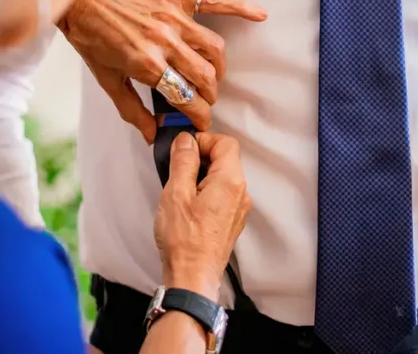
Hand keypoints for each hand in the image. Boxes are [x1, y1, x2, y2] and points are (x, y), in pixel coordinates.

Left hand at [58, 0, 266, 141]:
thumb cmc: (89, 35)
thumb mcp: (106, 80)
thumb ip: (132, 109)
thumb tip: (151, 134)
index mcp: (146, 64)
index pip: (187, 97)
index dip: (198, 115)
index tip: (200, 122)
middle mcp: (165, 41)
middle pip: (206, 76)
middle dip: (209, 95)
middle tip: (203, 101)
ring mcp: (173, 18)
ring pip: (215, 49)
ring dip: (218, 68)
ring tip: (211, 76)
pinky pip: (214, 2)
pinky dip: (239, 8)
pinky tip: (259, 15)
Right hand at [154, 131, 250, 298]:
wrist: (193, 277)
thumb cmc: (184, 240)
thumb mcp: (176, 193)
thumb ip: (183, 162)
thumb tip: (186, 140)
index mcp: (230, 181)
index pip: (226, 142)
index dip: (204, 141)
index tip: (184, 150)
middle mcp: (241, 193)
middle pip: (226, 159)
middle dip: (201, 158)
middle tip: (178, 170)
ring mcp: (238, 209)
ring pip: (223, 178)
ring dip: (202, 176)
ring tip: (180, 191)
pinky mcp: (231, 221)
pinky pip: (222, 195)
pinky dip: (206, 192)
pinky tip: (188, 207)